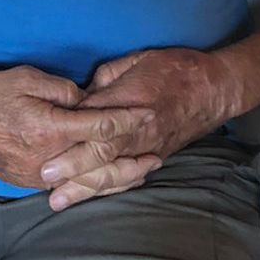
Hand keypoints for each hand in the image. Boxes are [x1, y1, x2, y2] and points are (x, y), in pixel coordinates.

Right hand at [0, 65, 146, 189]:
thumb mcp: (27, 78)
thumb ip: (63, 90)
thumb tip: (89, 100)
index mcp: (48, 129)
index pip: (99, 126)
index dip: (127, 119)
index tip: (149, 112)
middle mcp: (46, 159)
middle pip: (100, 163)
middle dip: (132, 158)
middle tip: (158, 154)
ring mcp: (37, 176)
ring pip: (86, 181)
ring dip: (117, 176)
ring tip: (142, 170)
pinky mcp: (28, 183)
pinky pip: (68, 186)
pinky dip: (92, 182)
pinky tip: (107, 178)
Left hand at [39, 47, 236, 210]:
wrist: (215, 87)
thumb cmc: (173, 67)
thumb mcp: (135, 60)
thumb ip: (105, 79)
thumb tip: (81, 97)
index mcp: (131, 100)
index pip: (94, 119)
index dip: (69, 132)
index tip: (45, 139)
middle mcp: (139, 128)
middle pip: (101, 152)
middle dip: (72, 167)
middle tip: (45, 177)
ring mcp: (149, 146)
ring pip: (113, 172)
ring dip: (85, 187)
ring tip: (59, 200)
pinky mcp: (157, 156)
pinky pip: (130, 177)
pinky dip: (109, 189)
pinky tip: (91, 197)